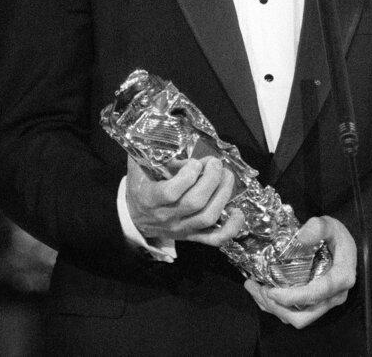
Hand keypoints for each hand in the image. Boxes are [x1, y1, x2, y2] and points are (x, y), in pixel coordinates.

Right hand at [125, 156, 244, 245]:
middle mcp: (166, 216)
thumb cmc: (139, 187)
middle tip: (216, 163)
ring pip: (208, 217)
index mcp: (150, 198)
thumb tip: (167, 133)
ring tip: (227, 176)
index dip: (188, 174)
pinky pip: (214, 239)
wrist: (134, 218)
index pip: (172, 192)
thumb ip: (150, 150)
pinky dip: (230, 228)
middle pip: (195, 202)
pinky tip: (237, 212)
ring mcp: (181, 228)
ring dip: (223, 194)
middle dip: (212, 178)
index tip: (195, 162)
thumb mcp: (138, 166)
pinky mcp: (192, 236)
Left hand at [245, 216, 356, 328]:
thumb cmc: (337, 236)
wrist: (343, 245)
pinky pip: (294, 315)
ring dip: (272, 307)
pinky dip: (275, 307)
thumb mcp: (331, 225)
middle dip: (277, 307)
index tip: (271, 290)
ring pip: (296, 319)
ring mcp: (325, 304)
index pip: (315, 295)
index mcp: (340, 279)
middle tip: (259, 288)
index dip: (291, 297)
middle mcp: (334, 297)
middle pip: (303, 317)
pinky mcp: (315, 305)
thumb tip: (302, 237)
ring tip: (254, 287)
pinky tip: (261, 292)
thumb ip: (318, 227)